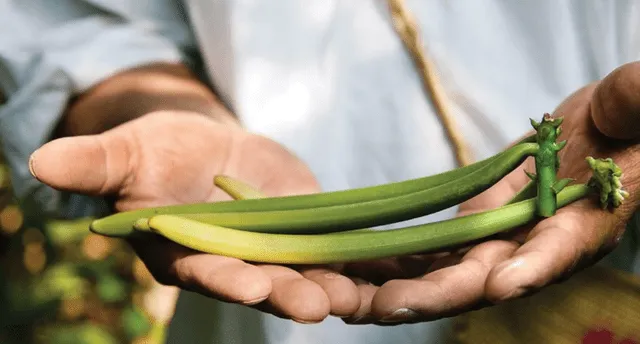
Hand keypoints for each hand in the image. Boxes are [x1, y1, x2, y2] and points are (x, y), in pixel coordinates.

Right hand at [28, 111, 361, 322]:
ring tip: (362, 295)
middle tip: (319, 306)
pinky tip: (391, 264)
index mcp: (189, 250)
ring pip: (307, 270)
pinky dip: (361, 256)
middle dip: (290, 293)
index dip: (229, 276)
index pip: (207, 268)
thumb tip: (40, 162)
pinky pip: (337, 244)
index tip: (253, 284)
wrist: (205, 149)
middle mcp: (236, 260)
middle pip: (265, 280)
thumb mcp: (127, 152)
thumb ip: (95, 165)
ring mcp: (277, 247)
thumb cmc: (158, 152)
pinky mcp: (308, 228)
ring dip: (334, 284)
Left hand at [339, 61, 639, 324]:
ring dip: (398, 291)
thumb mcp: (630, 107)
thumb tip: (635, 92)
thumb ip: (631, 103)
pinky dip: (394, 266)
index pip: (558, 249)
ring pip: (445, 277)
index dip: (531, 268)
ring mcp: (498, 245)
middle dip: (433, 295)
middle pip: (483, 279)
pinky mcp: (471, 233)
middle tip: (385, 305)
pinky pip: (429, 256)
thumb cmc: (619, 122)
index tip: (499, 284)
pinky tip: (354, 270)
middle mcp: (534, 248)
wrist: (594, 137)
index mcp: (583, 226)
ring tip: (349, 301)